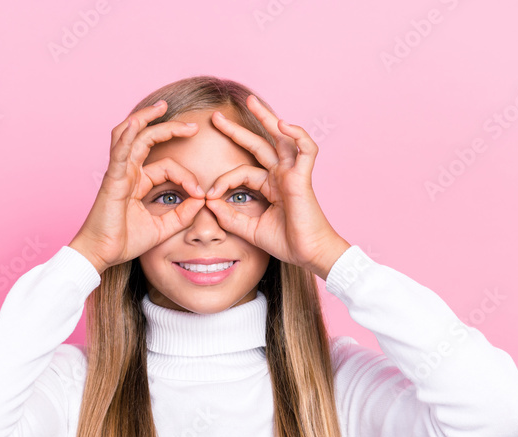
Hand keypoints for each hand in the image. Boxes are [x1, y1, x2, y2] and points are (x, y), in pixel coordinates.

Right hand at [69, 100, 206, 273]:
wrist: (102, 254)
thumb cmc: (125, 241)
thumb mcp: (163, 228)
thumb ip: (182, 214)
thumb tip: (201, 200)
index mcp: (138, 181)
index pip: (168, 167)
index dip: (187, 176)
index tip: (201, 194)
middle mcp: (128, 172)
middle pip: (148, 139)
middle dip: (170, 128)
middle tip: (194, 126)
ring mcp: (119, 173)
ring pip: (131, 136)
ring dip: (145, 119)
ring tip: (162, 107)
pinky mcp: (112, 180)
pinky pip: (119, 153)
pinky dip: (126, 137)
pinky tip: (134, 124)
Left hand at [202, 95, 349, 279]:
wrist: (309, 254)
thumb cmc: (286, 242)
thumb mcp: (250, 229)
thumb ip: (230, 217)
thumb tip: (208, 202)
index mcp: (270, 186)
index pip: (241, 172)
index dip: (223, 181)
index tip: (208, 196)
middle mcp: (281, 176)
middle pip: (259, 144)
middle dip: (237, 130)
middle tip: (215, 116)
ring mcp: (293, 174)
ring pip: (281, 138)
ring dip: (267, 118)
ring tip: (251, 101)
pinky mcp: (304, 177)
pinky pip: (306, 149)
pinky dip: (297, 134)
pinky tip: (283, 125)